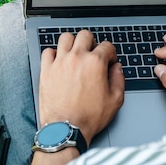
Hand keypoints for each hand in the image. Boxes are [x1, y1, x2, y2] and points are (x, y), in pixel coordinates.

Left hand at [39, 30, 124, 145]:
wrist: (66, 129)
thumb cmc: (89, 117)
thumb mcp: (115, 100)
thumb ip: (119, 79)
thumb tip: (117, 68)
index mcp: (95, 63)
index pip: (106, 45)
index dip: (110, 52)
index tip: (109, 59)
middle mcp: (77, 58)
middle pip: (85, 35)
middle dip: (92, 42)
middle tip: (92, 53)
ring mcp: (60, 63)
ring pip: (65, 38)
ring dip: (72, 43)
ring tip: (75, 53)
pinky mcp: (46, 70)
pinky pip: (47, 51)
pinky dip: (53, 54)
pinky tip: (59, 61)